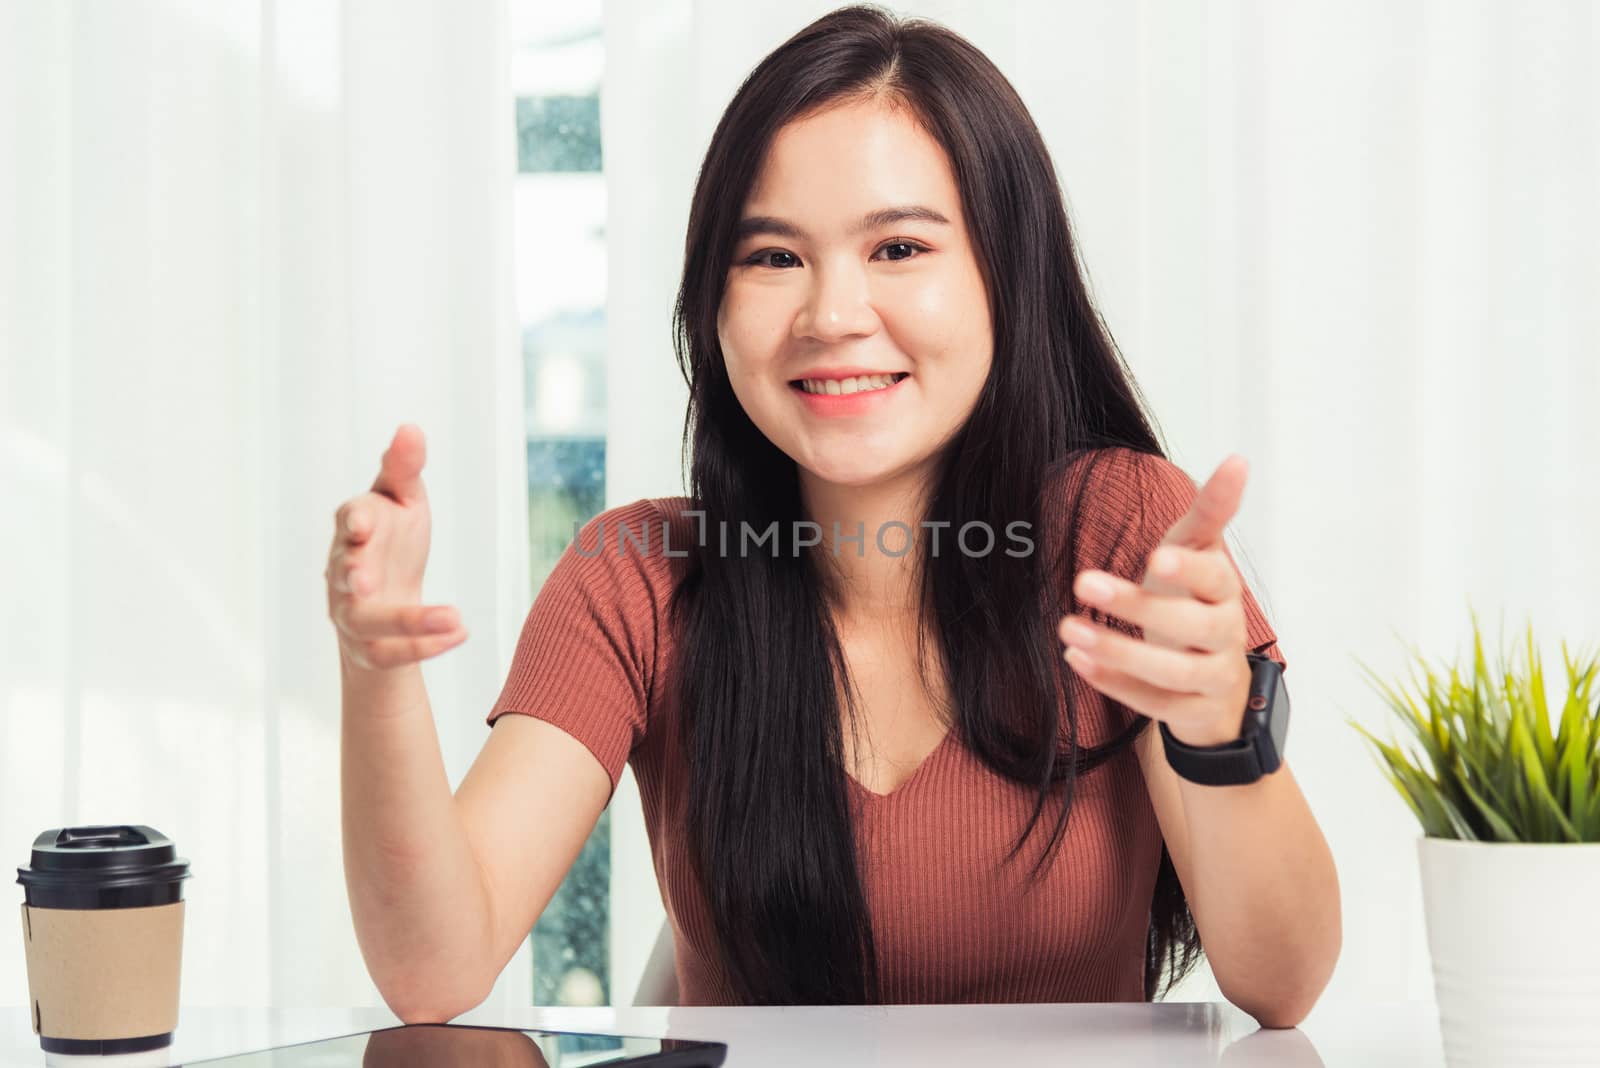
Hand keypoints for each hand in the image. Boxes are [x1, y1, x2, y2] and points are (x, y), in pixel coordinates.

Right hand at [325, 424, 468, 672]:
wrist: (385, 598)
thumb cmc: (393, 538)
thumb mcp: (403, 500)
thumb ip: (403, 469)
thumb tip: (410, 428)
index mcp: (355, 528)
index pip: (349, 519)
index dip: (354, 521)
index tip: (362, 523)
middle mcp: (344, 570)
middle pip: (345, 573)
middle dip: (354, 575)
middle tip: (366, 580)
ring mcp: (351, 611)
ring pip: (369, 621)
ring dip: (409, 620)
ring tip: (453, 617)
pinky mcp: (369, 646)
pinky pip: (391, 653)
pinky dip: (424, 646)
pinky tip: (461, 634)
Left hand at [1056, 454, 1253, 746]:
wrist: (1219, 685)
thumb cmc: (1197, 605)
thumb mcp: (1198, 556)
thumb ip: (1210, 512)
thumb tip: (1237, 460)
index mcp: (1225, 590)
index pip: (1214, 577)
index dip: (1188, 569)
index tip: (1154, 557)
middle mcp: (1226, 633)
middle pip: (1191, 624)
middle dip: (1136, 606)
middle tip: (1082, 582)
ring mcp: (1213, 677)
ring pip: (1173, 671)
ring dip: (1117, 651)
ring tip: (1068, 630)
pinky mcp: (1194, 711)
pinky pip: (1157, 704)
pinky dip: (1116, 684)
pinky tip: (1076, 661)